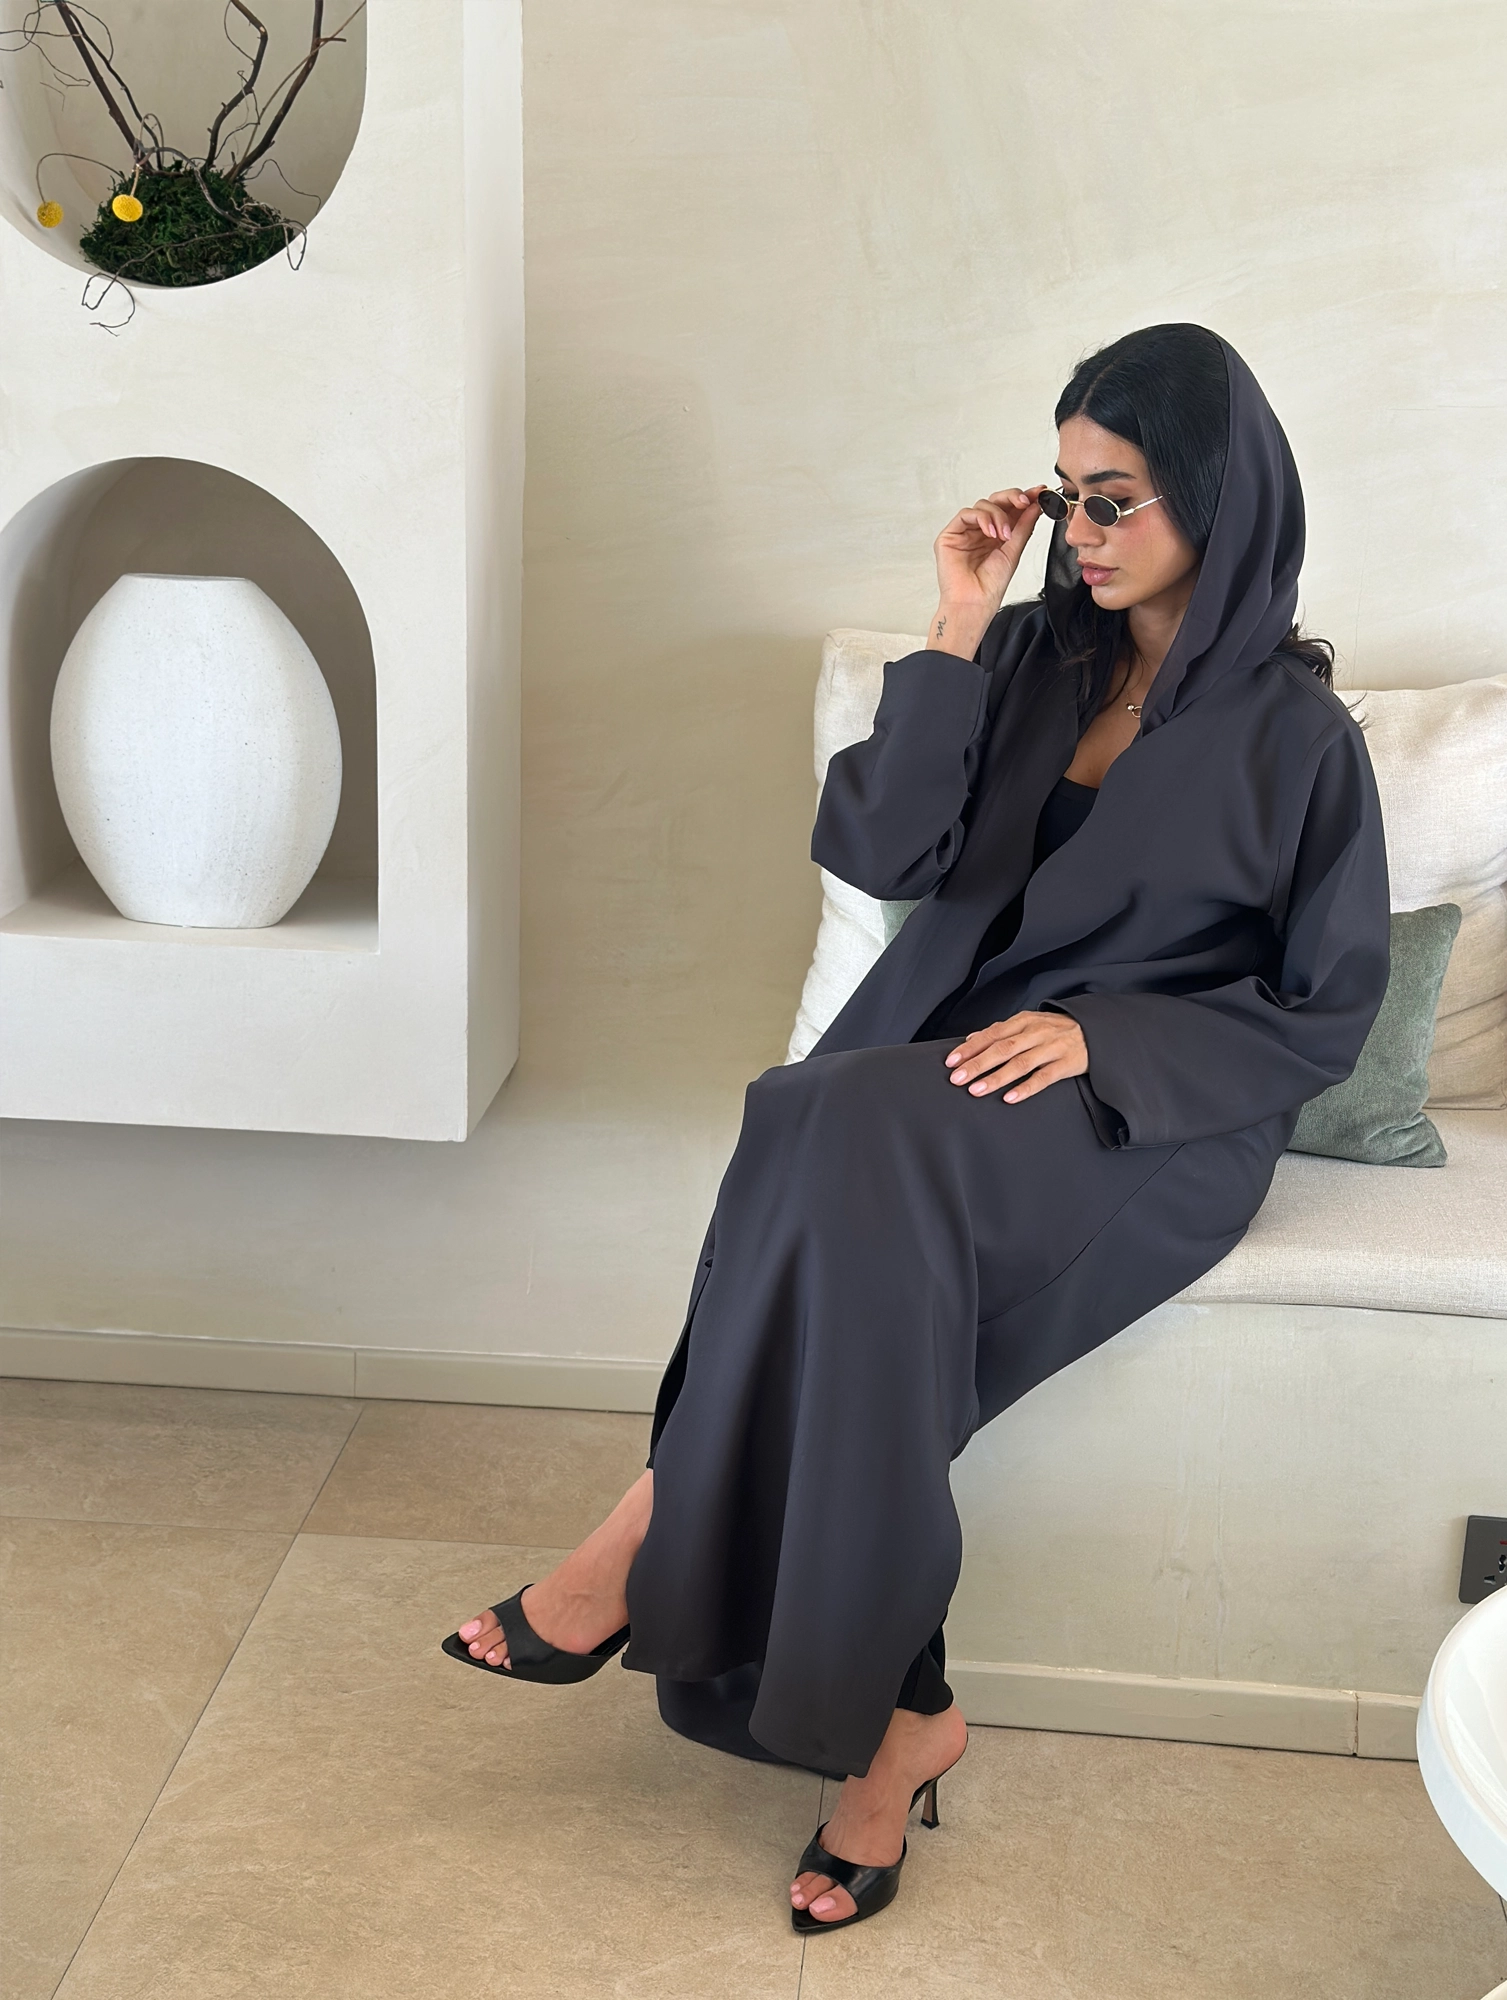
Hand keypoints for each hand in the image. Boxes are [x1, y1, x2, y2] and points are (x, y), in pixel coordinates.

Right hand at [929, 486, 1046, 656]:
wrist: (974, 604)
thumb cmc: (989, 587)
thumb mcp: (1014, 550)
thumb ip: (1024, 526)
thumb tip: (1035, 505)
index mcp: (997, 536)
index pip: (1010, 509)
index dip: (1024, 498)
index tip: (1039, 493)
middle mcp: (980, 532)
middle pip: (995, 501)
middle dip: (1012, 498)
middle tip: (1025, 501)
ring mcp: (965, 532)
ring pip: (982, 505)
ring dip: (998, 515)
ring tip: (1004, 535)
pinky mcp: (950, 535)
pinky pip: (966, 514)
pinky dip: (981, 518)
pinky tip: (990, 532)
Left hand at [944, 1011, 1087, 1102]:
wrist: (1096, 1031)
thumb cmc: (1057, 1030)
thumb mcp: (1029, 1024)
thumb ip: (1001, 1032)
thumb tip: (971, 1039)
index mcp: (1024, 1022)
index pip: (992, 1034)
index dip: (971, 1048)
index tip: (951, 1061)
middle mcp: (1036, 1033)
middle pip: (1002, 1049)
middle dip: (977, 1064)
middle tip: (957, 1078)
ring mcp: (1052, 1048)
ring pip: (1020, 1063)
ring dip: (996, 1077)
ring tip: (977, 1090)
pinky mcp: (1066, 1064)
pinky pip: (1044, 1077)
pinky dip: (1026, 1088)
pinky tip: (1010, 1098)